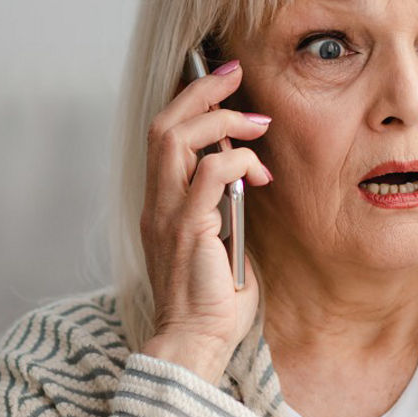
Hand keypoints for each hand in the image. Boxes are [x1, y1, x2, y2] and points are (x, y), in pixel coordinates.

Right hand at [139, 60, 273, 381]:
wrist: (195, 342)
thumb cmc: (213, 301)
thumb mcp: (220, 242)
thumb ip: (224, 207)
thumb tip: (246, 174)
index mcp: (161, 203)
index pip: (163, 134)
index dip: (190, 100)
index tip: (224, 81)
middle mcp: (156, 202)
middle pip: (163, 123)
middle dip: (201, 90)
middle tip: (237, 74)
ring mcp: (167, 214)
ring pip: (176, 138)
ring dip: (221, 120)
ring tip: (257, 124)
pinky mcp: (188, 229)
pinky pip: (208, 175)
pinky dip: (237, 162)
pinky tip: (261, 174)